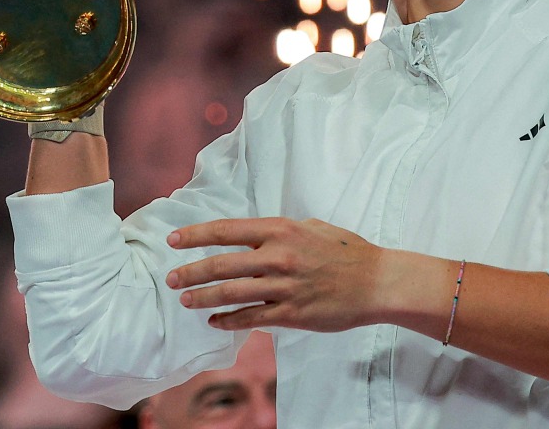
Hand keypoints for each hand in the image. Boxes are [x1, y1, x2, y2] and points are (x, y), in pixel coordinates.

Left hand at [165, 217, 388, 332]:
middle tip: (171, 279)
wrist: (377, 282)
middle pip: (221, 264)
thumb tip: (253, 234)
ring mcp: (284, 287)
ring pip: (231, 293)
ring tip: (185, 300)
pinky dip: (228, 321)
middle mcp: (278, 256)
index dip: (195, 235)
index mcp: (280, 230)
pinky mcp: (292, 314)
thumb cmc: (345, 251)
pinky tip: (214, 321)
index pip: (226, 231)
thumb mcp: (311, 227)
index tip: (173, 241)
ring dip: (203, 297)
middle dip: (190, 272)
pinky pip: (251, 318)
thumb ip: (279, 231)